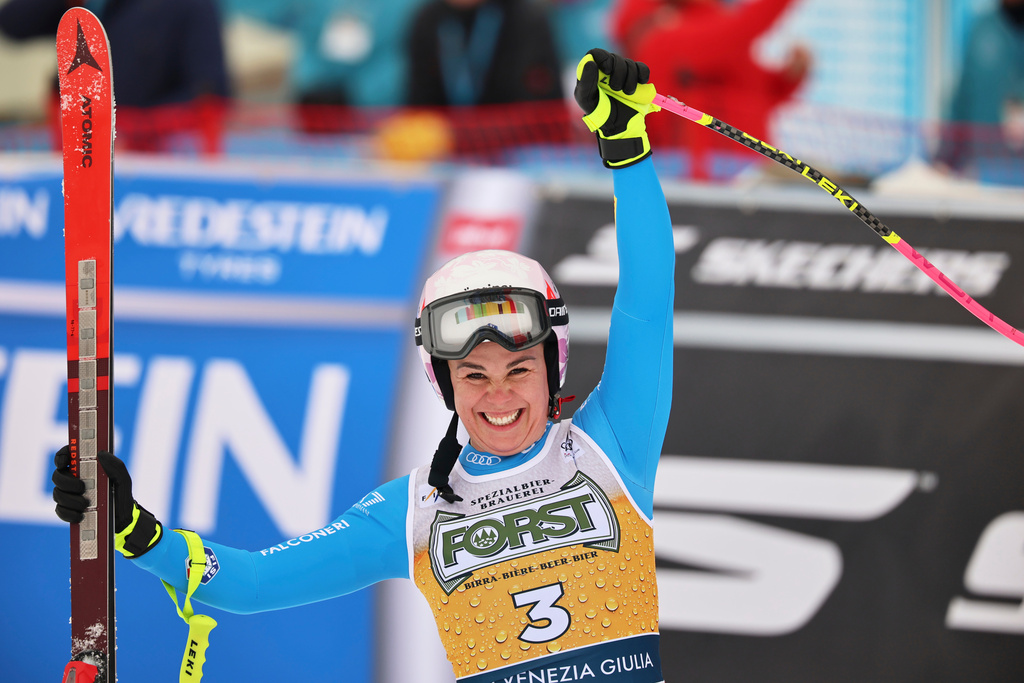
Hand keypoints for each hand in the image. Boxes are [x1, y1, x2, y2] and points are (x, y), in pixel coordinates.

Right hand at [52, 447, 162, 557]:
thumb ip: (116, 466)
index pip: (67, 455)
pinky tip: (80, 515)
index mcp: (86, 468)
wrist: (122, 520)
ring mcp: (69, 495)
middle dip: (66, 482)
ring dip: (70, 499)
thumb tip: (102, 454)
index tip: (64, 461)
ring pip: (57, 493)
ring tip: (86, 505)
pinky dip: (68, 513)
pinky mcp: (67, 510)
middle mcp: (74, 480)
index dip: (62, 455)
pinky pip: (59, 510)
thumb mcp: (123, 480)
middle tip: (82, 488)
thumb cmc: (121, 496)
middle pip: (57, 475)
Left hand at [574, 48, 660, 167]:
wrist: (620, 126)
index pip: (596, 53)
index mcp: (593, 72)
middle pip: (615, 57)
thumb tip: (591, 62)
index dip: (603, 57)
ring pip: (629, 64)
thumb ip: (586, 81)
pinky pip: (642, 69)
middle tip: (617, 89)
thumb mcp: (586, 100)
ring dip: (630, 78)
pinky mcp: (637, 78)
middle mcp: (608, 69)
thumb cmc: (599, 114)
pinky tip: (639, 85)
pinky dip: (642, 75)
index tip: (607, 70)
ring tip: (627, 93)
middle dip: (618, 73)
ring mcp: (623, 73)